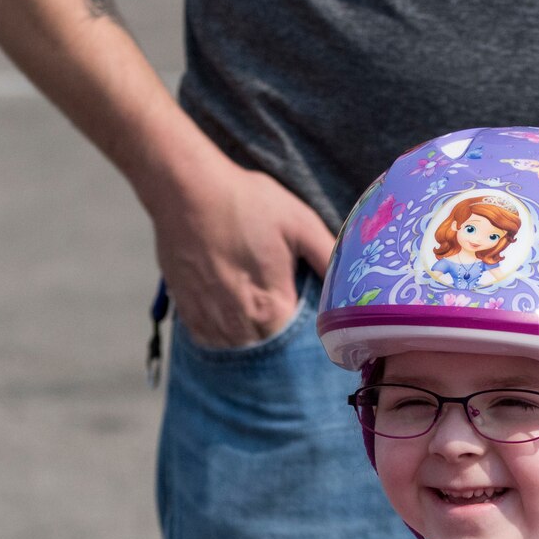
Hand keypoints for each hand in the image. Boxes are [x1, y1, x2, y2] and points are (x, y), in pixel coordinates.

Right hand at [149, 150, 333, 348]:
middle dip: (276, 332)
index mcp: (273, 307)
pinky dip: (221, 333)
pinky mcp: (186, 311)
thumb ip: (329, 258)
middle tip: (278, 304)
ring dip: (248, 336)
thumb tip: (352, 285)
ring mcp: (210, 319)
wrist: (187, 191)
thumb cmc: (247, 202)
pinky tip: (229, 313)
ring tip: (254, 310)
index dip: (303, 326)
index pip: (295, 341)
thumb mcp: (300, 223)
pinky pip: (208, 340)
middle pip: (266, 347)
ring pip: (236, 347)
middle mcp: (239, 323)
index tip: (303, 306)